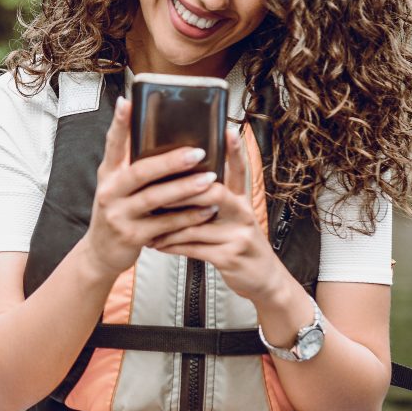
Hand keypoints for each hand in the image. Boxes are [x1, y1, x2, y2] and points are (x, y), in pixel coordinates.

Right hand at [80, 98, 227, 278]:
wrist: (100, 252)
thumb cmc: (116, 212)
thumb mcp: (115, 186)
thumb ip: (129, 164)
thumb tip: (156, 136)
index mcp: (107, 174)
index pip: (113, 144)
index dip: (119, 124)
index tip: (127, 102)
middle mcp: (109, 192)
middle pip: (141, 172)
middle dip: (170, 161)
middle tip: (198, 152)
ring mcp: (119, 215)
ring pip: (155, 198)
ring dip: (185, 189)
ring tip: (209, 179)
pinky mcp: (133, 236)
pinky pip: (165, 225)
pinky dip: (188, 217)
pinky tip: (207, 209)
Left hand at [147, 128, 285, 305]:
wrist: (264, 280)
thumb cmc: (242, 246)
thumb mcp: (236, 220)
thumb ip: (217, 202)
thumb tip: (185, 182)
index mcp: (243, 202)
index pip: (239, 171)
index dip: (234, 150)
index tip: (226, 129)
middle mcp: (243, 214)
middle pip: (214, 192)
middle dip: (184, 189)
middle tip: (157, 187)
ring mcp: (237, 236)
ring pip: (196, 223)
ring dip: (168, 224)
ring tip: (147, 220)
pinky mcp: (229, 257)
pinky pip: (193, 247)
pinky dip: (172, 245)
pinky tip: (157, 243)